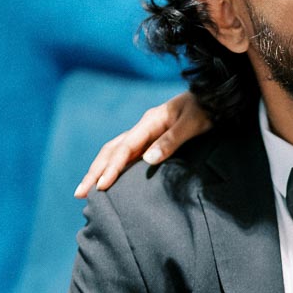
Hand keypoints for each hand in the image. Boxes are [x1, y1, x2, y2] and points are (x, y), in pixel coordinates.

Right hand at [73, 91, 211, 196]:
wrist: (213, 99)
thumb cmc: (206, 110)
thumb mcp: (193, 124)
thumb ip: (171, 141)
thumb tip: (148, 159)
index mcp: (149, 123)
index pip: (124, 149)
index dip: (112, 168)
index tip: (101, 186)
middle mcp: (142, 128)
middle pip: (111, 151)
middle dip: (94, 172)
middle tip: (79, 193)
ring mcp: (144, 134)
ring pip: (114, 152)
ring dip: (98, 170)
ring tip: (85, 189)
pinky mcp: (149, 140)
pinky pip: (125, 155)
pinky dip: (112, 167)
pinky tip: (108, 180)